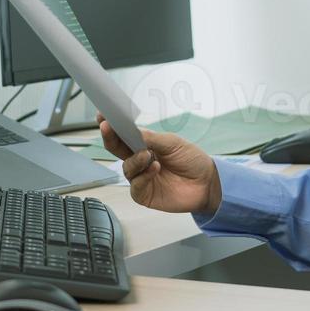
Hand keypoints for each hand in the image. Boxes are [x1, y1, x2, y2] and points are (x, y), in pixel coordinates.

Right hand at [97, 115, 221, 214]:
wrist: (207, 182)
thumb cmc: (191, 160)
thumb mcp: (172, 142)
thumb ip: (151, 138)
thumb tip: (132, 131)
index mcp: (144, 145)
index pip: (124, 134)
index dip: (112, 126)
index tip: (102, 115)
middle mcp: (140, 161)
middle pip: (117, 150)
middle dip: (110, 138)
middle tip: (108, 127)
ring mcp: (141, 177)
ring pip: (127, 168)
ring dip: (135, 160)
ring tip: (148, 156)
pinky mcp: (145, 194)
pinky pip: (135, 186)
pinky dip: (142, 177)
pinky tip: (154, 169)